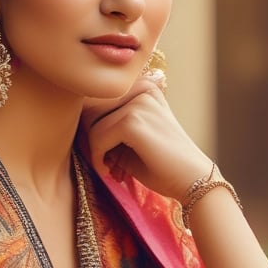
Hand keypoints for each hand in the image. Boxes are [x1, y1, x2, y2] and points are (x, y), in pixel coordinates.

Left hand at [80, 77, 212, 200]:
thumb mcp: (132, 138)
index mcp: (143, 86)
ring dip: (96, 151)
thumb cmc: (162, 164)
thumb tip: (73, 121)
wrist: (193, 180)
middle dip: (93, 139)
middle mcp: (142, 87)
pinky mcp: (133, 120)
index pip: (97, 99)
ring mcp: (138, 101)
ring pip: (92, 125)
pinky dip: (99, 159)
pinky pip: (97, 138)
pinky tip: (114, 172)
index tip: (107, 155)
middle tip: (108, 164)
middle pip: (91, 109)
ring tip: (112, 169)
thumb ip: (108, 124)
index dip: (94, 129)